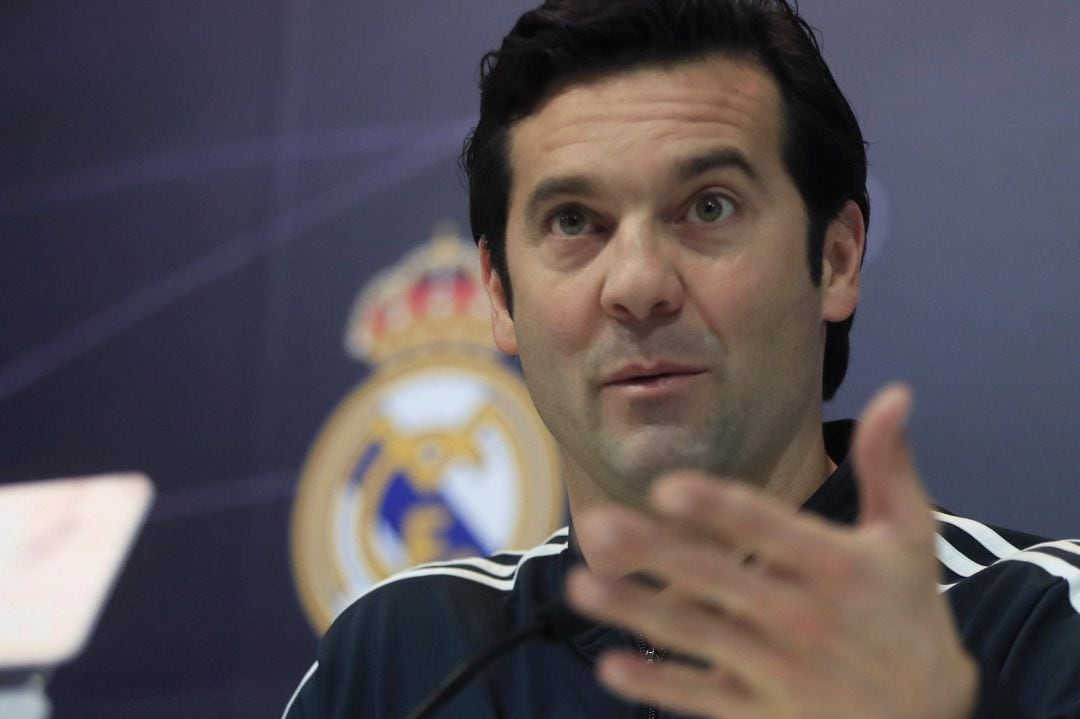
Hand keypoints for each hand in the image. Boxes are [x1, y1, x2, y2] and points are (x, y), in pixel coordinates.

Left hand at [565, 384, 977, 718]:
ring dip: (635, 611)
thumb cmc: (911, 612)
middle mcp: (804, 617)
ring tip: (580, 584)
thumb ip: (890, 464)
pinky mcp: (764, 712)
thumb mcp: (911, 536)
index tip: (666, 488)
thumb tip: (896, 391)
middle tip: (597, 525)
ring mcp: (781, 671)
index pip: (768, 528)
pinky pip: (703, 697)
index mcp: (836, 566)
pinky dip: (657, 685)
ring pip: (696, 636)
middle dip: (654, 551)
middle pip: (716, 579)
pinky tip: (609, 666)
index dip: (717, 508)